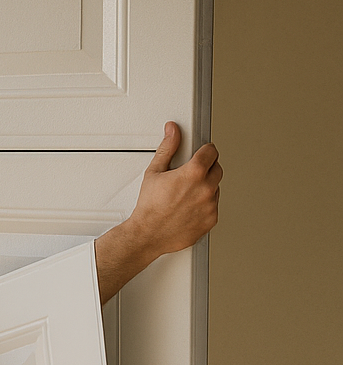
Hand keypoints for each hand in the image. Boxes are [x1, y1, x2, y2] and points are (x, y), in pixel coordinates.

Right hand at [125, 122, 221, 255]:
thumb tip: (173, 131)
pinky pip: (213, 206)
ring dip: (205, 187)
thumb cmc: (149, 206)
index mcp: (194, 173)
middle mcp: (206, 188)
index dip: (205, 151)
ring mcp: (211, 205)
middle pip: (217, 168)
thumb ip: (168, 148)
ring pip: (215, 188)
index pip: (211, 152)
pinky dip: (204, 205)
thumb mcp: (154, 172)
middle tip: (190, 175)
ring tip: (185, 194)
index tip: (201, 153)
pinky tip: (188, 206)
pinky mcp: (212, 219)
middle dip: (206, 168)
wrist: (148, 234)